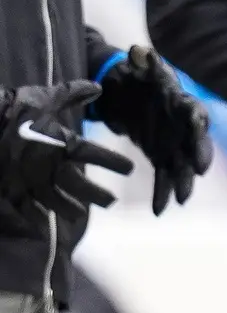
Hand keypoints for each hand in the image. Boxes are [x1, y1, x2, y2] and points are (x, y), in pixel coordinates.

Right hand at [0, 81, 133, 223]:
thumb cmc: (16, 109)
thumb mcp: (45, 97)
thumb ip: (72, 93)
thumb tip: (98, 87)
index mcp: (61, 143)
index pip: (94, 154)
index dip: (113, 162)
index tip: (130, 169)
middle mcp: (49, 166)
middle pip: (78, 185)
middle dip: (96, 195)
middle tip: (111, 202)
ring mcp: (29, 180)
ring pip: (54, 200)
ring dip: (69, 208)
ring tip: (80, 214)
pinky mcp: (11, 188)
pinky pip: (26, 207)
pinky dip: (35, 217)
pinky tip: (44, 224)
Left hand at [92, 46, 213, 214]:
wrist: (131, 98)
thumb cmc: (142, 81)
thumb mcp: (140, 68)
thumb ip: (142, 61)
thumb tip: (138, 51)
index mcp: (183, 105)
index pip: (196, 113)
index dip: (197, 120)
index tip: (198, 126)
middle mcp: (185, 128)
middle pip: (197, 143)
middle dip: (199, 156)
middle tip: (200, 170)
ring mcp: (175, 146)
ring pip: (183, 166)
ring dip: (183, 182)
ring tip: (182, 199)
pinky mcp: (162, 159)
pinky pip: (164, 178)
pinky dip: (162, 194)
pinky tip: (158, 211)